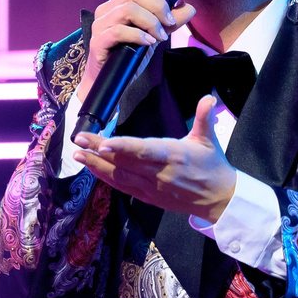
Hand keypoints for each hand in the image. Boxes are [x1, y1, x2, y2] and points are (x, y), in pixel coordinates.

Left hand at [71, 94, 236, 221]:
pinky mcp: (149, 197)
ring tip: (78, 154)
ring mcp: (152, 187)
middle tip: (79, 139)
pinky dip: (107, 178)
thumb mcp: (210, 139)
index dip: (122, 148)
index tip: (102, 144)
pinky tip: (93, 169)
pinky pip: (124, 188)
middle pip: (124, 161)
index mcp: (173, 155)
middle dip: (99, 151)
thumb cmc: (213, 166)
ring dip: (97, 166)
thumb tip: (208, 98)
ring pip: (120, 176)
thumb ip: (205, 117)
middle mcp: (159, 173)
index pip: (143, 151)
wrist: (219, 199)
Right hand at [77, 0, 198, 101]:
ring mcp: (100, 24)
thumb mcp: (156, 34)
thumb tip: (190, 7)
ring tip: (160, 36)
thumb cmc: (131, 54)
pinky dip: (138, 35)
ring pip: (127, 8)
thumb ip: (171, 21)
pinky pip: (118, 31)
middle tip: (169, 22)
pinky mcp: (98, 41)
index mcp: (121, 2)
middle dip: (158, 5)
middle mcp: (108, 8)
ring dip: (150, 22)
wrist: (111, 80)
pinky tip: (148, 43)